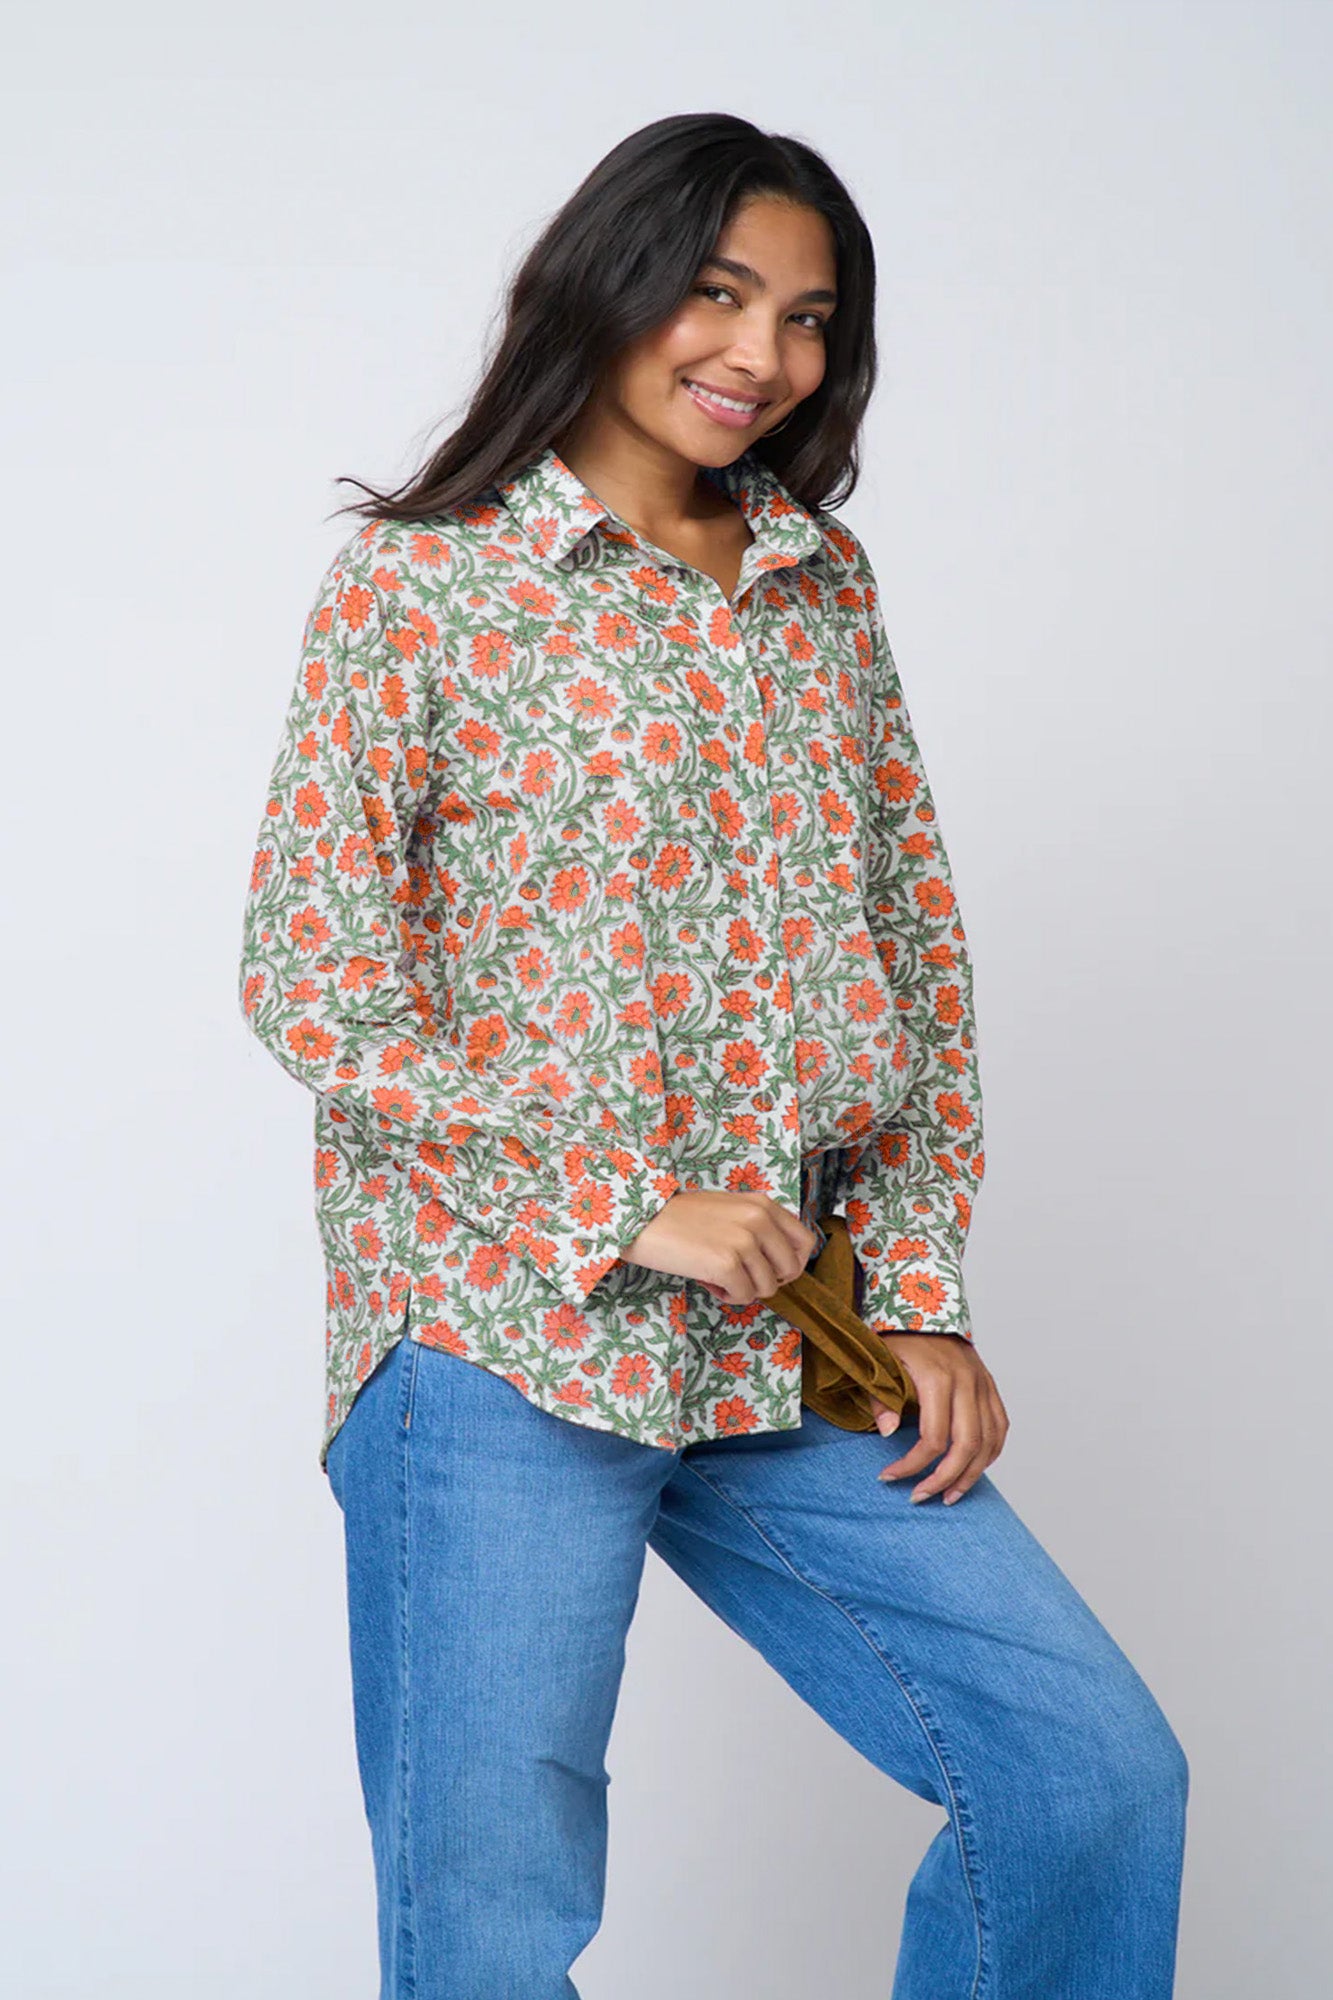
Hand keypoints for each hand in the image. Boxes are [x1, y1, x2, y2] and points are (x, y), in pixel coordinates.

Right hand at [621, 1189, 818, 1305]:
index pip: (804, 1242)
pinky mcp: (726, 1264)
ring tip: (716, 1275)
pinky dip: (726, 1295)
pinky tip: (706, 1280)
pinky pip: (744, 1296)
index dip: (791, 1263)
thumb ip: (759, 1228)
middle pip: (790, 1270)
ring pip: (767, 1288)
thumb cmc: (681, 1218)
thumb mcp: (730, 1210)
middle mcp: (758, 1220)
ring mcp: (744, 1242)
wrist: (641, 1219)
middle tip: (739, 1275)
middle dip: (766, 1280)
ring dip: (743, 1289)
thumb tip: (782, 1265)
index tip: (770, 1270)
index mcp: (763, 1205)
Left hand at [871, 1332, 1008, 1505]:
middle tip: (921, 1496)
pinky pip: (1000, 1426)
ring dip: (971, 1475)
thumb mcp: (880, 1362)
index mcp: (937, 1379)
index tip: (889, 1477)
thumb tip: (888, 1434)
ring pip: (989, 1442)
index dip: (912, 1466)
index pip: (932, 1439)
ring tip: (949, 1495)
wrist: (925, 1302)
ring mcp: (982, 1384)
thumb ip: (881, 1398)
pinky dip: (990, 1453)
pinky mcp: (990, 1384)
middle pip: (966, 1447)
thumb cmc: (898, 1334)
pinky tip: (973, 1469)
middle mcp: (966, 1383)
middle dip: (944, 1479)